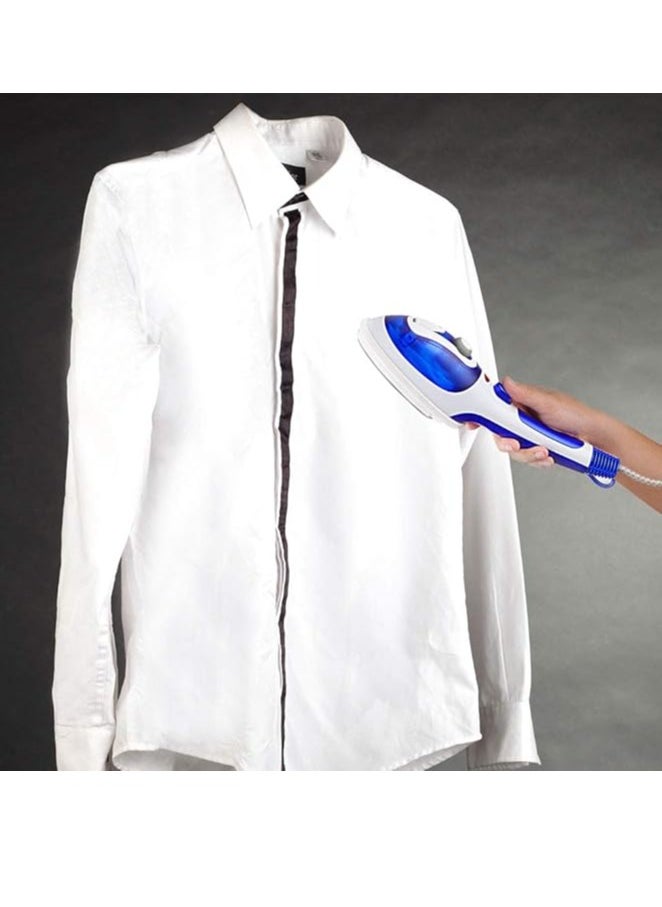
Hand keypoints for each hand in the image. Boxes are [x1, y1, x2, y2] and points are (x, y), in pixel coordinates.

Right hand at [464, 375, 602, 467]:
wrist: (596, 439)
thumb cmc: (577, 416)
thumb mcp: (549, 402)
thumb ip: (525, 395)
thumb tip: (506, 383)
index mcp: (523, 403)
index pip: (496, 407)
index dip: (483, 415)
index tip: (474, 422)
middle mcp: (523, 420)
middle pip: (501, 433)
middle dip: (508, 442)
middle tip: (516, 444)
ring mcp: (530, 436)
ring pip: (514, 450)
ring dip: (528, 453)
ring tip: (544, 451)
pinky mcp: (536, 449)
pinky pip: (527, 459)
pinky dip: (537, 460)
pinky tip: (548, 456)